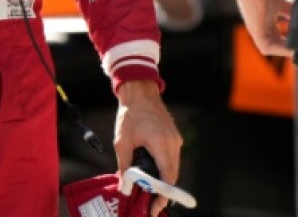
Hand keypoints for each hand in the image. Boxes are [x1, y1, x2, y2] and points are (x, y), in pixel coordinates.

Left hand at [114, 81, 181, 216]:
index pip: (167, 177)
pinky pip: (172, 158)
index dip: (163, 194)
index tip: (156, 206)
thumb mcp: (122, 141)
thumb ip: (124, 166)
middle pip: (172, 175)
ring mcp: (176, 139)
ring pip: (173, 167)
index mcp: (161, 144)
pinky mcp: (174, 137)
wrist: (140, 92)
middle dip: (164, 191)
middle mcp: (173, 143)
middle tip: (152, 204)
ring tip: (152, 192)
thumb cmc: (130, 115)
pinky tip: (154, 175)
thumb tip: (124, 186)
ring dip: (164, 180)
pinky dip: (165, 168)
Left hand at [225, 0, 297, 55]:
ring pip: (274, 41)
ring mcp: (260, 23)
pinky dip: (280, 51)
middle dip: (294, 35)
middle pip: (279, 28)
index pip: (286, 12)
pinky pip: (267, 47)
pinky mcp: (256, 31)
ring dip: (288, 46)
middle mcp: (265, 12)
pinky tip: (294, 50)